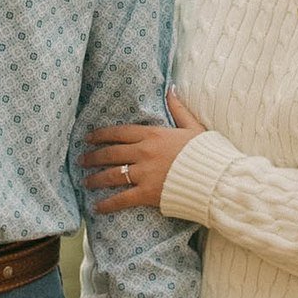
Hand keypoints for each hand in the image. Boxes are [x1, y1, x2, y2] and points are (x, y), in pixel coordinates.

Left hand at [83, 89, 206, 213]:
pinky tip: (97, 207)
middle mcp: (144, 152)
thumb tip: (171, 89)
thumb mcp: (193, 126)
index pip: (120, 133)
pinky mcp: (147, 193)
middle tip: (81, 160)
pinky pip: (121, 199)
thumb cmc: (207, 152)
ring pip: (111, 175)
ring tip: (85, 181)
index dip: (101, 135)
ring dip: (95, 179)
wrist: (216, 178)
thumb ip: (178, 109)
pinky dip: (107, 204)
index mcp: (153, 134)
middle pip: (111, 153)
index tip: (89, 137)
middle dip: (93, 156)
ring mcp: (144, 173)